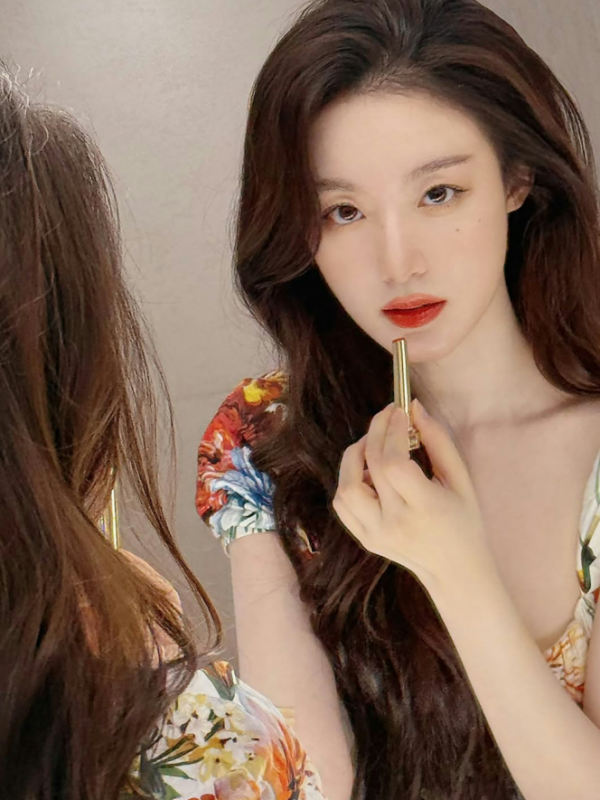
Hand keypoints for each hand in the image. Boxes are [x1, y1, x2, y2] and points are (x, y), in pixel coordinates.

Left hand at [332, 400, 489, 588]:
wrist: (455, 570)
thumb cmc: (464, 520)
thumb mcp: (460, 479)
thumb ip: (438, 440)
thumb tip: (413, 407)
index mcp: (424, 508)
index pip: (394, 463)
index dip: (392, 431)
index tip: (399, 411)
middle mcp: (394, 523)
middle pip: (370, 468)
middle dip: (376, 432)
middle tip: (387, 416)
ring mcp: (374, 534)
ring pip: (346, 487)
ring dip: (355, 457)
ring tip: (374, 444)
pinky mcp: (364, 539)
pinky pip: (342, 504)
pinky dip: (348, 480)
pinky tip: (368, 472)